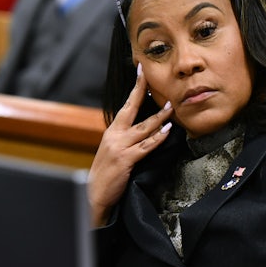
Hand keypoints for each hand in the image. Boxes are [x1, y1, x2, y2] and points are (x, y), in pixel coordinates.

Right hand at [88, 63, 173, 226]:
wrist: (94, 195)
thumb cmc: (106, 174)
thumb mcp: (112, 151)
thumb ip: (124, 138)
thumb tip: (141, 127)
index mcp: (112, 132)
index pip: (125, 105)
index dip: (135, 88)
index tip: (141, 71)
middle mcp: (114, 135)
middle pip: (131, 108)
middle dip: (141, 90)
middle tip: (151, 75)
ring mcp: (119, 147)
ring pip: (143, 127)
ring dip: (159, 116)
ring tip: (171, 106)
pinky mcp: (125, 159)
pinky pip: (146, 146)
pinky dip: (158, 137)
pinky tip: (167, 130)